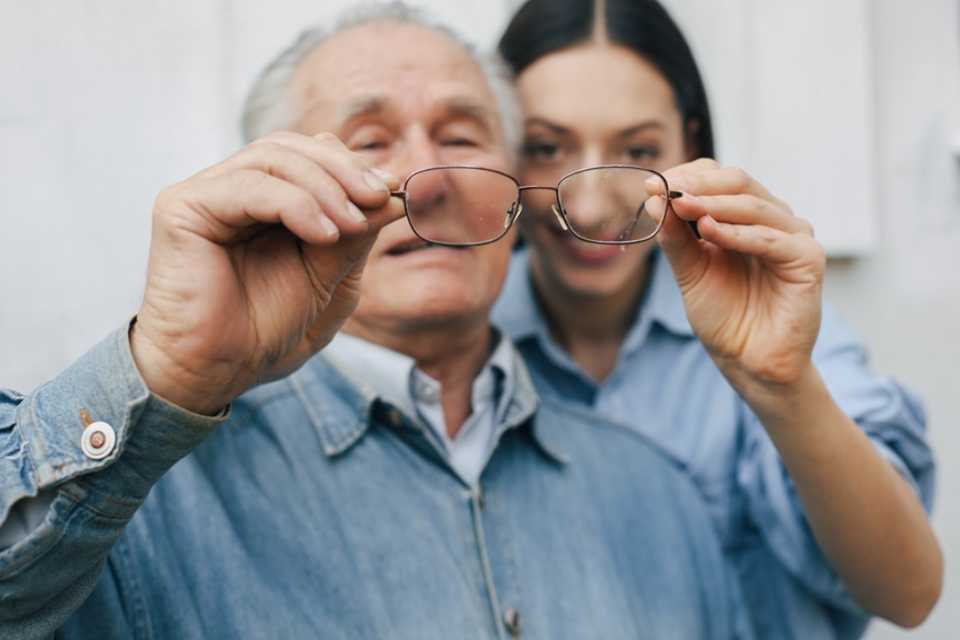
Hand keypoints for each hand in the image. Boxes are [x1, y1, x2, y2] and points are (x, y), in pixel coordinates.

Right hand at [131, 132, 403, 413]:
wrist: (218, 372)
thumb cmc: (265, 330)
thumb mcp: (328, 278)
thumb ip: (354, 236)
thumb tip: (393, 193)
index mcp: (262, 202)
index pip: (307, 156)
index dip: (351, 166)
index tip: (392, 189)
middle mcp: (231, 190)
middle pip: (291, 147)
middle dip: (344, 170)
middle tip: (379, 197)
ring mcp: (205, 195)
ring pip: (273, 157)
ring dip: (326, 186)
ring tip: (354, 223)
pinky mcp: (183, 207)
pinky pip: (250, 186)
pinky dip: (297, 203)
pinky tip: (325, 234)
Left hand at [650, 158, 825, 390]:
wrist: (749, 362)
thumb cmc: (724, 318)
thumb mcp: (690, 272)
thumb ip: (675, 237)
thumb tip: (654, 200)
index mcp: (744, 218)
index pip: (720, 179)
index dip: (687, 177)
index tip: (652, 186)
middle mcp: (772, 220)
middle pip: (738, 183)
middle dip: (697, 185)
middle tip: (665, 190)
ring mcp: (793, 236)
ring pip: (753, 206)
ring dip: (713, 204)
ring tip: (680, 205)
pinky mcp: (808, 258)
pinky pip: (770, 238)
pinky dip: (737, 233)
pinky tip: (708, 231)